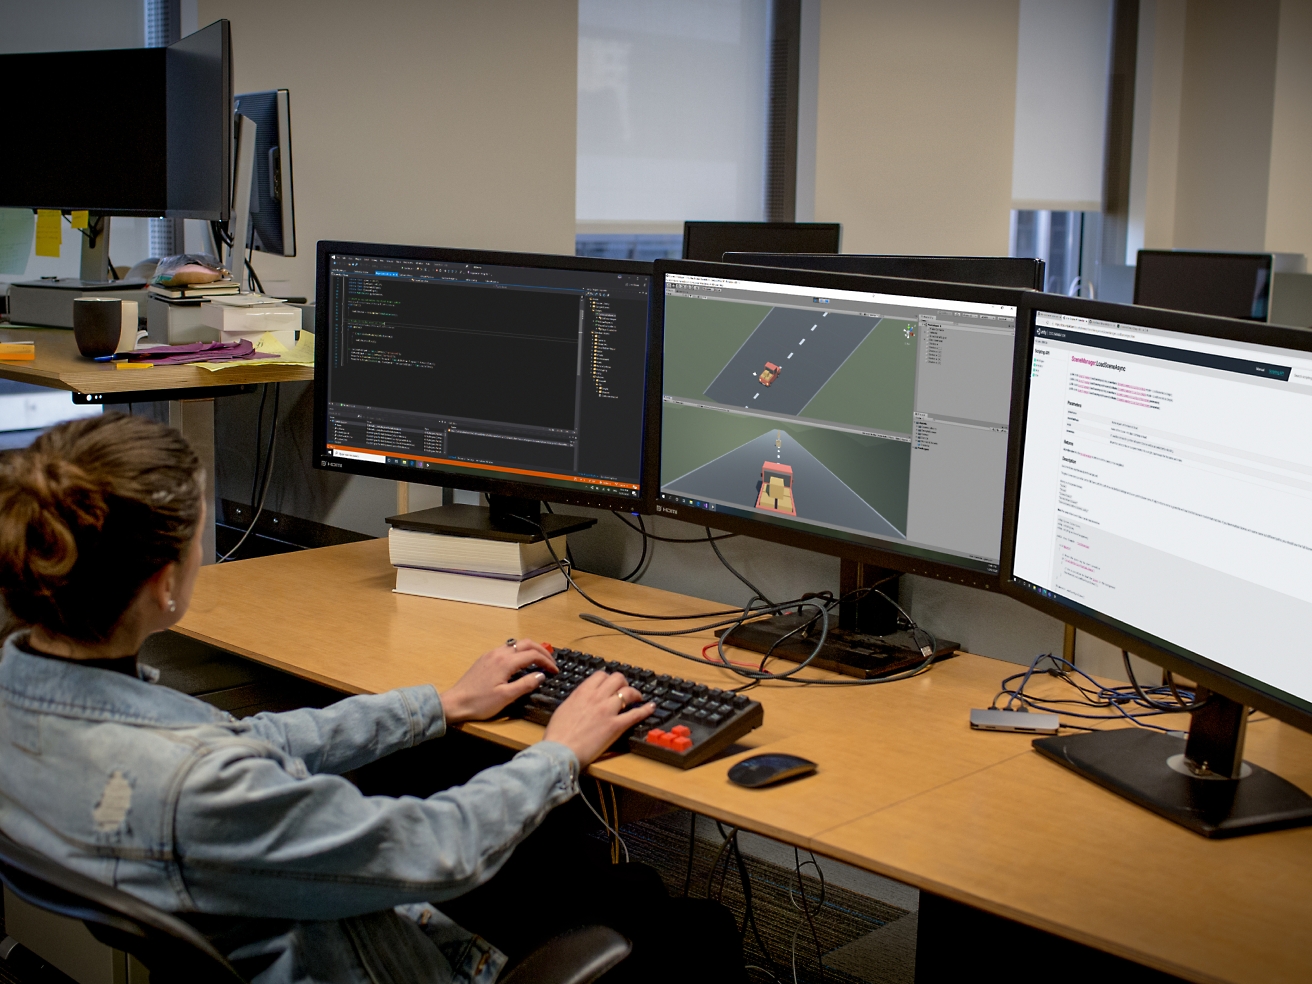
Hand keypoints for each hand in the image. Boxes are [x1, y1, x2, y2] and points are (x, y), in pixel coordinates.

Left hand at [441, 639, 557, 725]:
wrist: (455, 703)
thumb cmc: (480, 702)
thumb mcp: (506, 697)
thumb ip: (525, 684)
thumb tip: (541, 675)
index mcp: (505, 662)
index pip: (532, 655)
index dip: (547, 662)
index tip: (555, 671)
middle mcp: (499, 653)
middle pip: (526, 643)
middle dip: (541, 651)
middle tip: (551, 662)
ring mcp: (491, 655)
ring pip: (516, 644)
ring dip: (530, 649)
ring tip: (539, 660)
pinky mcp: (485, 659)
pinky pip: (507, 649)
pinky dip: (519, 652)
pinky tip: (520, 663)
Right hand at [543, 671, 653, 766]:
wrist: (560, 751)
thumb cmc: (557, 735)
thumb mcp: (564, 709)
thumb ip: (576, 701)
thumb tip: (582, 700)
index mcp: (582, 692)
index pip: (601, 675)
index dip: (608, 679)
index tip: (611, 684)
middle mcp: (597, 697)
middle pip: (617, 679)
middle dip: (623, 682)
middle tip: (625, 689)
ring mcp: (608, 711)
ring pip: (628, 692)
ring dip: (635, 693)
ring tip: (638, 697)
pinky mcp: (616, 726)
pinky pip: (635, 714)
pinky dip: (645, 709)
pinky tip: (650, 707)